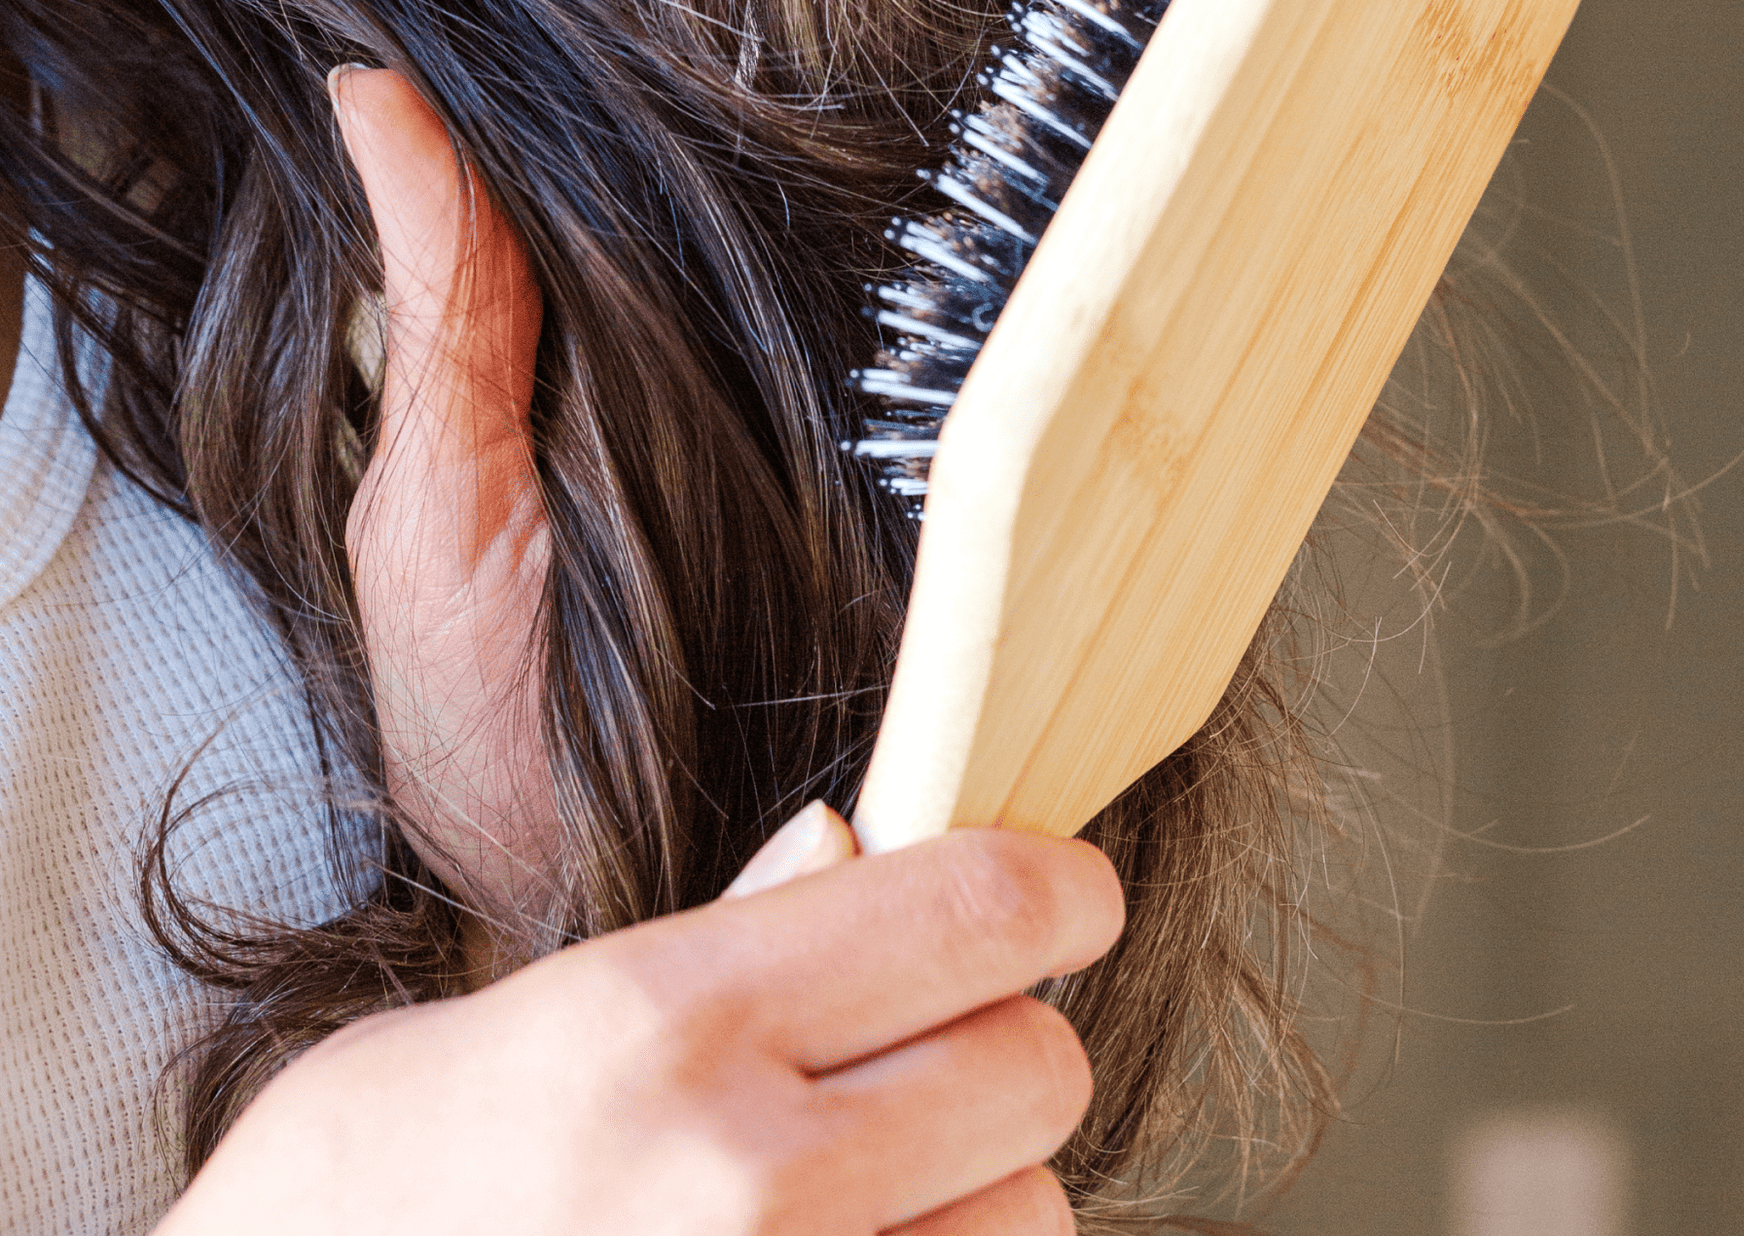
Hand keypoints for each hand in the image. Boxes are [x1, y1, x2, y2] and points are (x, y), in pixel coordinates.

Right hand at [155, 814, 1123, 1234]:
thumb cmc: (363, 1208)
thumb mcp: (509, 1026)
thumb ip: (705, 944)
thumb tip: (852, 854)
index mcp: (668, 1023)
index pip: (972, 909)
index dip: (1061, 889)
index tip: (1070, 896)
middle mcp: (745, 1180)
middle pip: (1036, 1065)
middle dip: (1012, 1043)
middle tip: (935, 1056)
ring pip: (1033, 1221)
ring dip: (985, 1198)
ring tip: (870, 1203)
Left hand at [323, 0, 1155, 935]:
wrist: (650, 898)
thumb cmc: (514, 732)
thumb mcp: (442, 515)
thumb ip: (450, 314)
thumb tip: (374, 95)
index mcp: (692, 272)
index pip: (754, 27)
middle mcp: (839, 291)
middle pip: (934, 31)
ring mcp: (945, 363)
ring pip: (1045, 124)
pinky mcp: (1026, 453)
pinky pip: (1113, 294)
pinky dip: (1176, 163)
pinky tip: (1231, 35)